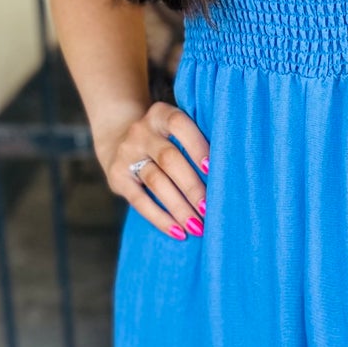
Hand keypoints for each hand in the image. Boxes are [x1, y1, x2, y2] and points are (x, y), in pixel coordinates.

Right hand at [95, 100, 209, 240]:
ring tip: (198, 226)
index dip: (196, 146)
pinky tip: (178, 232)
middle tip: (210, 210)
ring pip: (156, 182)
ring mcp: (126, 153)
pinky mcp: (117, 177)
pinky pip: (139, 201)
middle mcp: (141, 131)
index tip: (212, 169)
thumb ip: (197, 142)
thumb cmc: (165, 139)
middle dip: (192, 186)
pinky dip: (160, 218)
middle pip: (169, 159)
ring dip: (179, 207)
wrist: (118, 139)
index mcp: (161, 114)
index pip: (179, 125)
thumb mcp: (176, 130)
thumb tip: (230, 176)